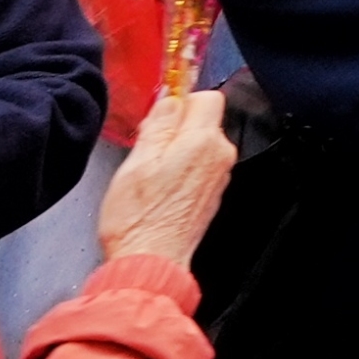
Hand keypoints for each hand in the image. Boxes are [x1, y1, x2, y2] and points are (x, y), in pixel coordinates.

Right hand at [96, 75, 232, 270]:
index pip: (208, 97)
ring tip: (149, 174)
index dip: (182, 101)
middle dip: (176, 128)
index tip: (161, 114)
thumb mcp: (139, 160)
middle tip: (146, 149)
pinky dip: (181, 170)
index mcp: (204, 142)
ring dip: (177, 150)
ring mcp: (219, 177)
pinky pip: (199, 167)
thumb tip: (172, 99)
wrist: (149, 262)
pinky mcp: (212, 195)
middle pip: (204, 121)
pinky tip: (159, 189)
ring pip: (200, 145)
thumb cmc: (139, 218)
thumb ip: (160, 123)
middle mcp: (220, 157)